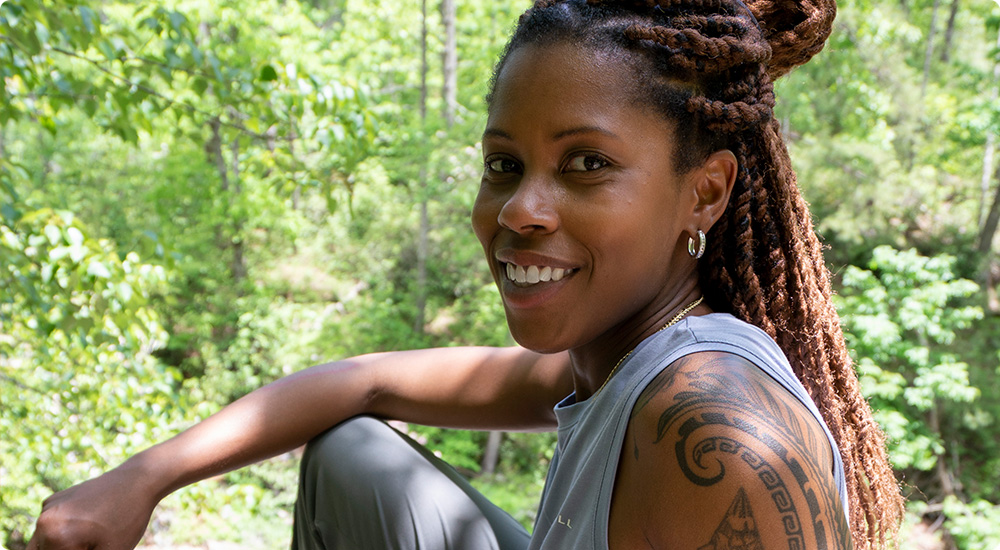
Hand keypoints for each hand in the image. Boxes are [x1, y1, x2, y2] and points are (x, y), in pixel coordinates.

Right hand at [27, 465, 159, 549]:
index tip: (94, 545)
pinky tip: (87, 526)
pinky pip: (49, 526)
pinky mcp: (53, 500)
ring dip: (59, 545)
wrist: (137, 481)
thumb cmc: (127, 520)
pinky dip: (60, 532)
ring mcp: (47, 508)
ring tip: (91, 536)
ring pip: (44, 542)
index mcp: (54, 535)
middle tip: (91, 543)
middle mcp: (44, 520)